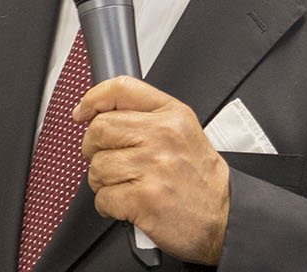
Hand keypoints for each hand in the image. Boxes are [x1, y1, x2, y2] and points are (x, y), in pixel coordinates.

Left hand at [74, 77, 228, 264]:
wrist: (224, 219)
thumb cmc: (201, 180)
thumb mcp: (184, 132)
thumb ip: (148, 117)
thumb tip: (100, 112)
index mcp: (172, 115)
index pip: (122, 89)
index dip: (93, 98)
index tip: (82, 112)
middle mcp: (162, 136)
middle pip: (99, 129)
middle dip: (93, 149)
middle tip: (107, 160)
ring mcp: (152, 167)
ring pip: (97, 166)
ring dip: (102, 182)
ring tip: (124, 186)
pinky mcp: (144, 198)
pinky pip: (103, 197)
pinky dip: (108, 205)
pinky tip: (127, 205)